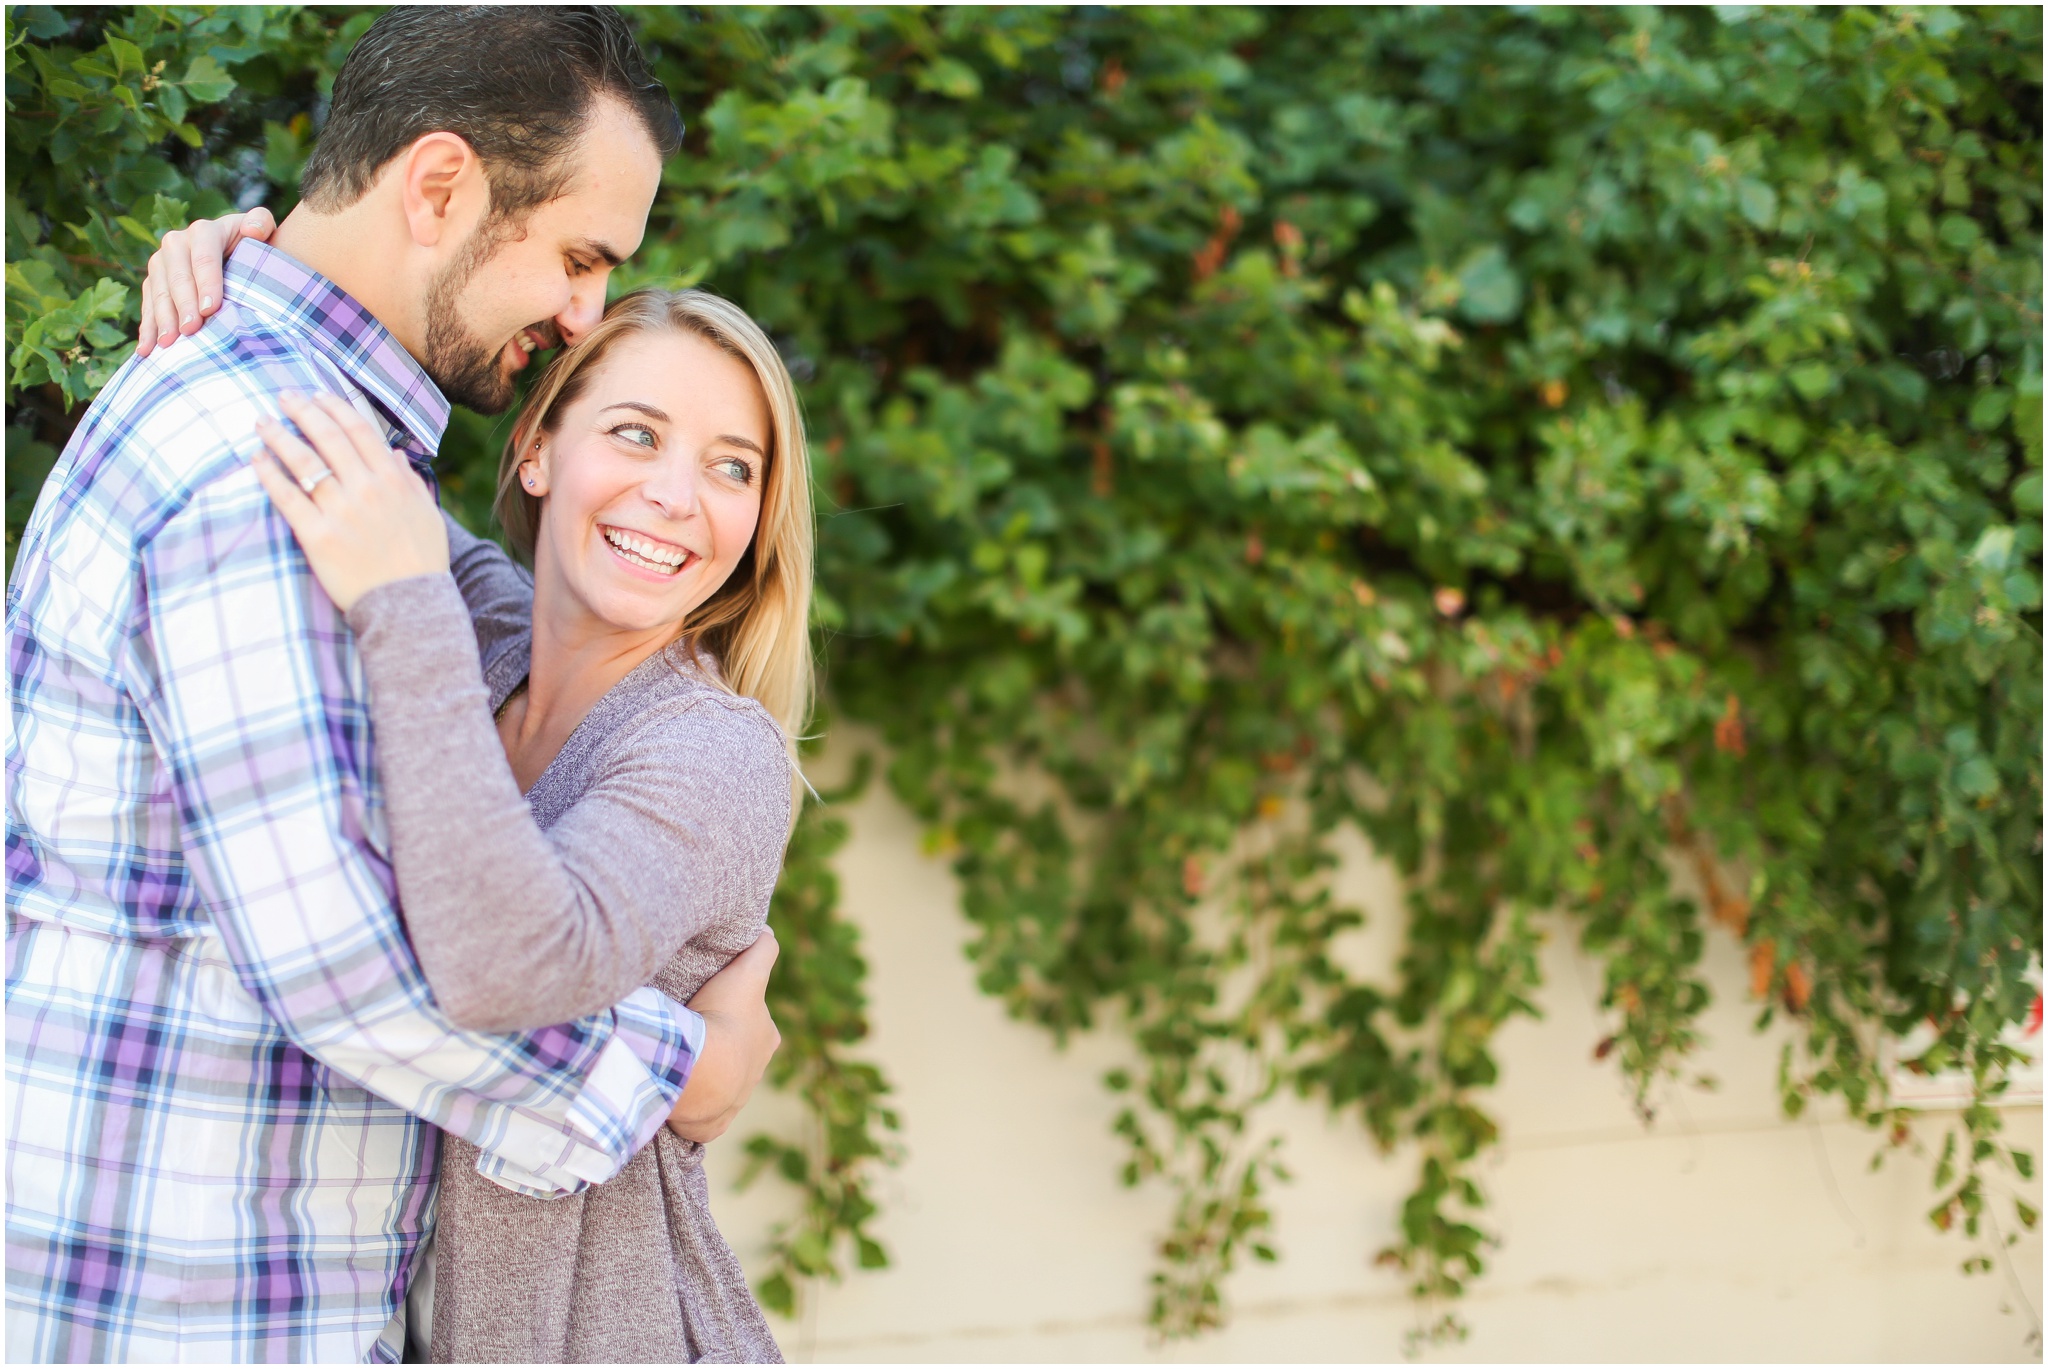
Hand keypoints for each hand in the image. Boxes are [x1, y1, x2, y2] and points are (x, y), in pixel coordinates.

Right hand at [136, 206, 275, 356]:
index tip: (210, 309)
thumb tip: (253, 230)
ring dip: (161, 319)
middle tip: (189, 330)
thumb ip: (260, 223)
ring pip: (158, 292)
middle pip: (177, 277)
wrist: (235, 253)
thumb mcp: (262, 230)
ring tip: (167, 344)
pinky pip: (147, 305)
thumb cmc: (254, 246)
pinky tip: (147, 350)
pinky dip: (148, 328)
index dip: (206, 283)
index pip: (203, 258)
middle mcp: (176, 243)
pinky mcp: (153, 281)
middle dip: (182, 305)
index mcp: (203, 231)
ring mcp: (161, 263)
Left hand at [251, 393, 449, 613]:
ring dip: (278, 435)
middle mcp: (366, 489)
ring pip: (303, 461)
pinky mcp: (317, 537)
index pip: (359, 429)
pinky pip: (287, 497)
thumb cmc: (421, 561)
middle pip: (327, 437)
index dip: (335, 406)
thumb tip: (393, 452)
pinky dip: (269, 474)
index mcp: (393, 481)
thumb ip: (410, 481)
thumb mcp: (428, 515)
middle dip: (301, 410)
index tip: (317, 394)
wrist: (409, 606)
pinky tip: (256, 459)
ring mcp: (340, 512)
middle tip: (282, 396)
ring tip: (261, 421)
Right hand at [668, 931, 781, 1143]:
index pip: (754, 1022)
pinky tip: (672, 1093)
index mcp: (766, 1039)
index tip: (712, 1007)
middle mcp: (755, 1072)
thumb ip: (762, 949)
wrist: (702, 1070)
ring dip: (701, 1073)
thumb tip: (765, 930)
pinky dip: (688, 1104)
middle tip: (689, 1033)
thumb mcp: (748, 973)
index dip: (735, 1012)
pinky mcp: (710, 1124)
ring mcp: (733, 1101)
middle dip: (718, 1045)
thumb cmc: (724, 1017)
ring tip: (674, 1059)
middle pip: (736, 1054)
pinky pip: (698, 1114)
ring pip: (716, 1083)